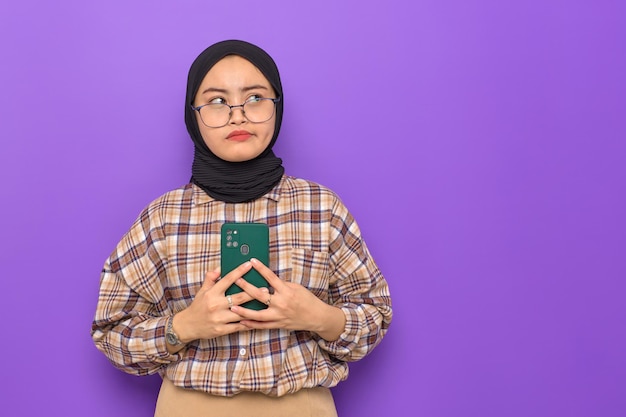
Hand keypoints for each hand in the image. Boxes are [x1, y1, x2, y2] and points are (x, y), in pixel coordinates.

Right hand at [171, 262, 257, 344]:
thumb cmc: (198, 306)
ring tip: (265, 304)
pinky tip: (257, 319)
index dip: (239, 271)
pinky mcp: (221, 330)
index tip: (249, 265)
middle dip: (253, 292)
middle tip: (265, 288)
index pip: (227, 279)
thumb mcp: (202, 290)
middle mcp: (215, 305)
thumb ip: (211, 278)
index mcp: (212, 293)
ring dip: (254, 309)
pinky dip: (248, 323)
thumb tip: (220, 267)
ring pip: (240, 313)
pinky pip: (238, 326)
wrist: (188, 325)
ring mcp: (219, 319)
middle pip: (238, 298)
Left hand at [231, 258, 345, 340]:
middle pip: (260, 295)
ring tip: (232, 307)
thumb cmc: (307, 300)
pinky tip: (242, 321)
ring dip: (244, 311)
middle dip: (247, 288)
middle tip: (236, 281)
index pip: (271, 278)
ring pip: (258, 315)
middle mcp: (281, 304)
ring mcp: (279, 316)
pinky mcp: (278, 324)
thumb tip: (268, 281)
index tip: (252, 261)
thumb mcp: (296, 287)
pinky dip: (251, 324)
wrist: (317, 317)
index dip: (261, 268)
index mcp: (287, 292)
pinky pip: (262, 325)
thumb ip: (282, 285)